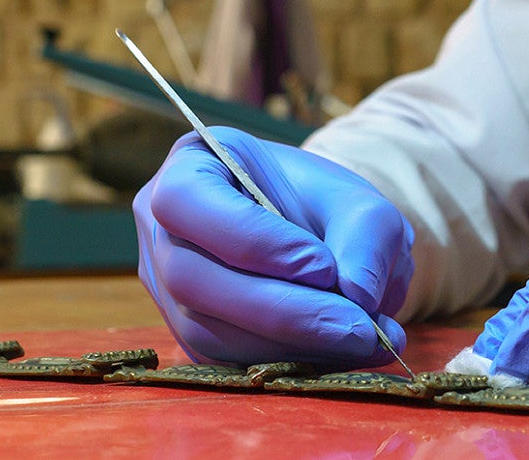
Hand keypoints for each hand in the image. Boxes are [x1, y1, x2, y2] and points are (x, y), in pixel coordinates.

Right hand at [134, 128, 413, 366]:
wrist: (323, 240)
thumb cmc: (329, 207)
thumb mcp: (361, 205)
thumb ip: (366, 237)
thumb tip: (359, 295)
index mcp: (190, 166)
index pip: (185, 200)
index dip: (251, 239)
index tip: (324, 267)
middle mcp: (162, 229)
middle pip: (191, 279)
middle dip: (280, 310)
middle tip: (356, 325)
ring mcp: (166, 287)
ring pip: (205, 331)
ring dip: (289, 345)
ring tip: (364, 340)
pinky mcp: (188, 334)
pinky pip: (224, 362)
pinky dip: (287, 361)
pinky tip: (342, 353)